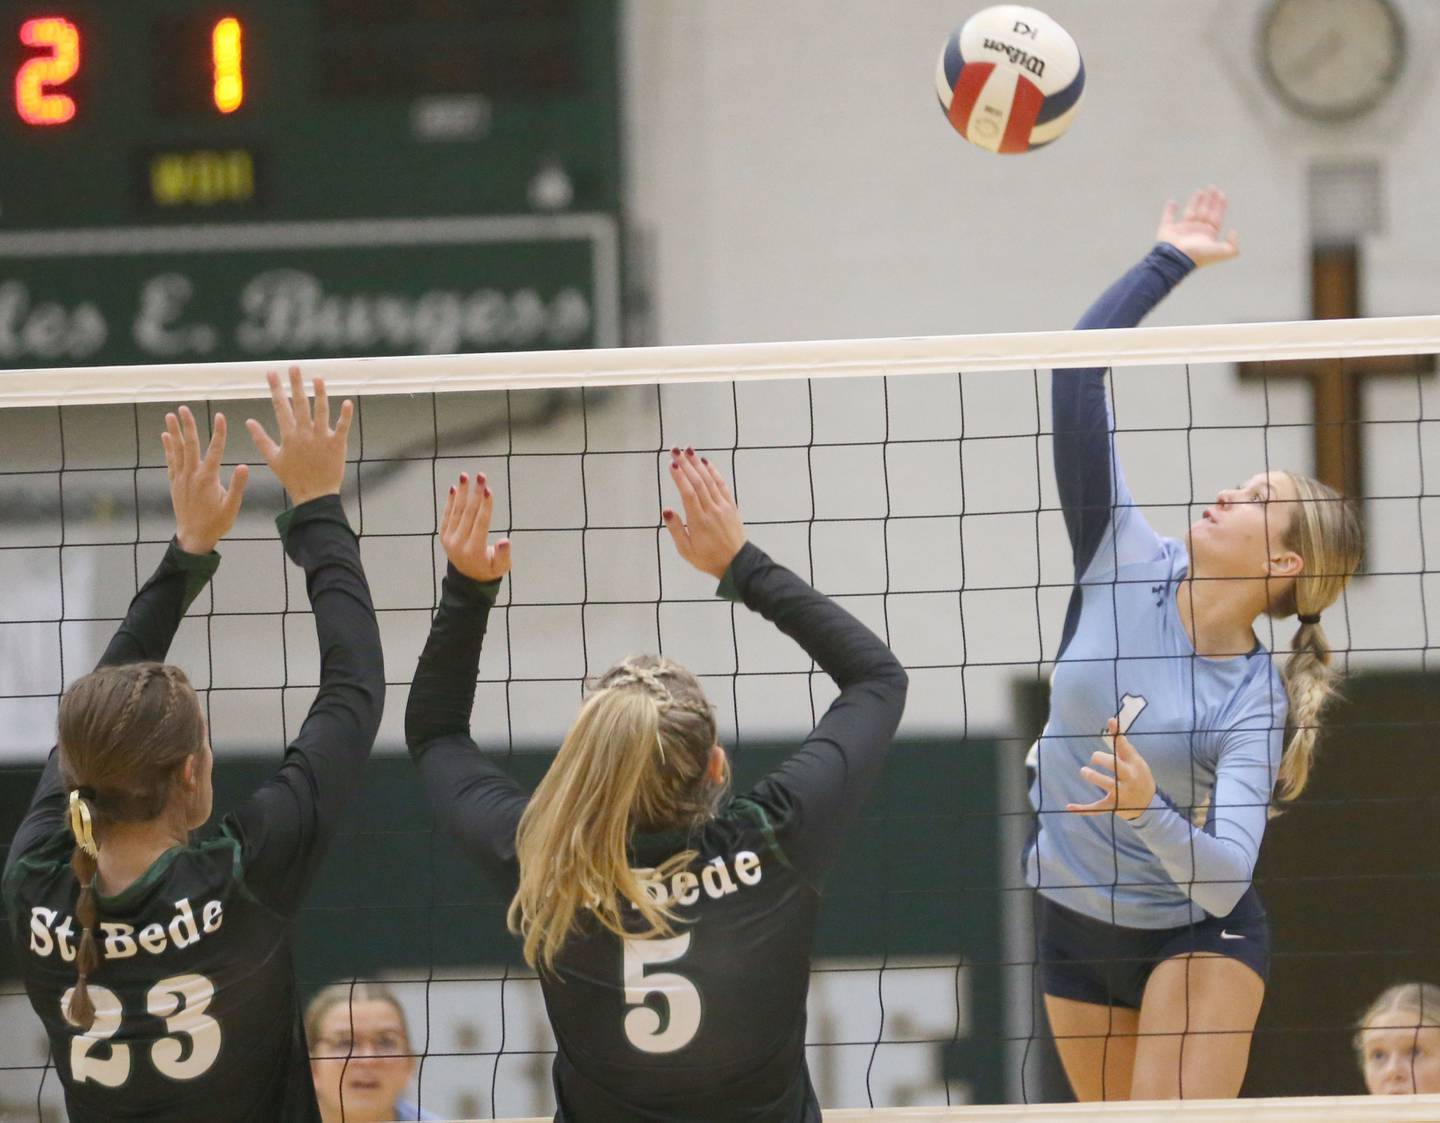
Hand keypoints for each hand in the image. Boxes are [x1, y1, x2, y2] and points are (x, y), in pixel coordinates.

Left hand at [161, 405, 248, 554]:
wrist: (194, 537)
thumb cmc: (217, 523)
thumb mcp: (232, 506)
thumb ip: (237, 485)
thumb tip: (243, 466)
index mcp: (208, 479)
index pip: (214, 450)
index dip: (218, 432)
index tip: (220, 415)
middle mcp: (192, 475)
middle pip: (190, 445)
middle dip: (188, 425)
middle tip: (184, 408)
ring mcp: (181, 478)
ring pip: (177, 450)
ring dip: (174, 431)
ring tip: (170, 415)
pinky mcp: (175, 483)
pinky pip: (170, 461)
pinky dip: (168, 448)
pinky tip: (165, 436)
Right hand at [245, 367, 352, 504]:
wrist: (314, 495)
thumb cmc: (292, 477)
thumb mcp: (272, 459)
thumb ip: (260, 439)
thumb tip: (249, 421)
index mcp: (288, 436)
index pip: (280, 407)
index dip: (276, 388)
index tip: (271, 372)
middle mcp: (304, 434)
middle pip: (300, 404)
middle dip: (296, 384)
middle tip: (294, 367)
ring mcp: (321, 438)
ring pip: (321, 412)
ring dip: (320, 394)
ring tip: (318, 378)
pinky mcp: (337, 444)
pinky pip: (342, 427)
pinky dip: (345, 415)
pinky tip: (347, 401)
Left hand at [440, 472, 510, 581]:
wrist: (467, 579)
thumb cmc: (489, 570)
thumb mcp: (501, 568)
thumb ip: (503, 555)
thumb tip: (505, 541)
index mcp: (473, 550)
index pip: (480, 523)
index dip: (485, 506)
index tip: (488, 489)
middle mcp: (458, 543)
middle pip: (468, 514)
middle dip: (475, 493)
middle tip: (481, 476)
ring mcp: (448, 539)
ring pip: (456, 512)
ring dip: (461, 492)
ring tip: (465, 476)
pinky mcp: (443, 535)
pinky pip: (447, 516)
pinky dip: (450, 501)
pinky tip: (454, 488)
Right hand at [662, 448, 745, 578]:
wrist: (737, 563)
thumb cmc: (708, 559)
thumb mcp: (686, 550)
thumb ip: (676, 529)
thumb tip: (666, 510)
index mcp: (699, 522)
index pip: (688, 494)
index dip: (680, 477)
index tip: (671, 464)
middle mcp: (712, 511)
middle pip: (698, 482)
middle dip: (686, 464)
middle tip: (675, 450)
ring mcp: (723, 507)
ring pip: (710, 481)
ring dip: (698, 464)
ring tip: (688, 450)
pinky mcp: (731, 506)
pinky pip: (722, 485)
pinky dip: (713, 472)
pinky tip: (706, 462)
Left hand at [1066, 719, 1157, 820]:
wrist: (1149, 804)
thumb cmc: (1137, 775)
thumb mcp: (1134, 760)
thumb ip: (1121, 743)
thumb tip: (1111, 720)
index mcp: (1135, 765)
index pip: (1126, 748)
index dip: (1118, 736)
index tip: (1111, 722)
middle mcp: (1130, 779)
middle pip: (1117, 767)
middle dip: (1103, 760)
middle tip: (1094, 757)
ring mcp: (1122, 794)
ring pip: (1107, 785)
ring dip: (1094, 777)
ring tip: (1084, 771)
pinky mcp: (1113, 806)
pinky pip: (1097, 808)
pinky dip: (1083, 809)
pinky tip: (1069, 806)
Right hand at [1156, 186, 1238, 267]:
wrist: (1177, 260)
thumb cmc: (1199, 255)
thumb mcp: (1223, 252)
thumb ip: (1233, 245)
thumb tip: (1233, 231)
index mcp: (1208, 234)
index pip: (1216, 217)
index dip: (1220, 206)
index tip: (1221, 194)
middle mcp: (1196, 231)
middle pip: (1205, 211)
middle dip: (1209, 200)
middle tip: (1212, 187)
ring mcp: (1182, 230)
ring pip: (1190, 211)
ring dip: (1195, 201)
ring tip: (1200, 190)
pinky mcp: (1168, 229)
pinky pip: (1168, 217)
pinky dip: (1169, 210)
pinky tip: (1172, 202)